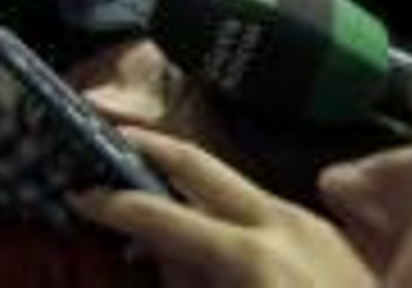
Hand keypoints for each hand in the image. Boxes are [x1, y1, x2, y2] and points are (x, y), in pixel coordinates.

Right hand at [71, 127, 371, 286]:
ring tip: (154, 182)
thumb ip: (190, 282)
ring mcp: (311, 226)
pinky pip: (267, 210)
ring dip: (190, 178)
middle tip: (109, 139)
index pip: (162, 216)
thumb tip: (160, 258)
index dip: (114, 204)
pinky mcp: (332, 240)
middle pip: (199, 164)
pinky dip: (229, 210)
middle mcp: (279, 224)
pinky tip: (217, 232)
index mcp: (248, 255)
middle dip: (150, 147)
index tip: (79, 192)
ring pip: (235, 184)